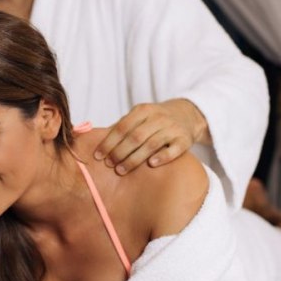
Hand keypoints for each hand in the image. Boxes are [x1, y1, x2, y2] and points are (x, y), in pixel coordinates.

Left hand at [95, 99, 209, 174]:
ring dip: (135, 159)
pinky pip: (173, 150)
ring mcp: (172, 128)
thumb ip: (120, 126)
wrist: (186, 114)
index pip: (122, 127)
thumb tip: (94, 138)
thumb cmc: (154, 119)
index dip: (109, 142)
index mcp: (142, 110)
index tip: (98, 155)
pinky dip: (162, 157)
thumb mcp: (138, 117)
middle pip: (135, 137)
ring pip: (151, 144)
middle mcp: (158, 117)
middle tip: (109, 165)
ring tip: (121, 170)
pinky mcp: (185, 140)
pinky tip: (151, 164)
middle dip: (119, 152)